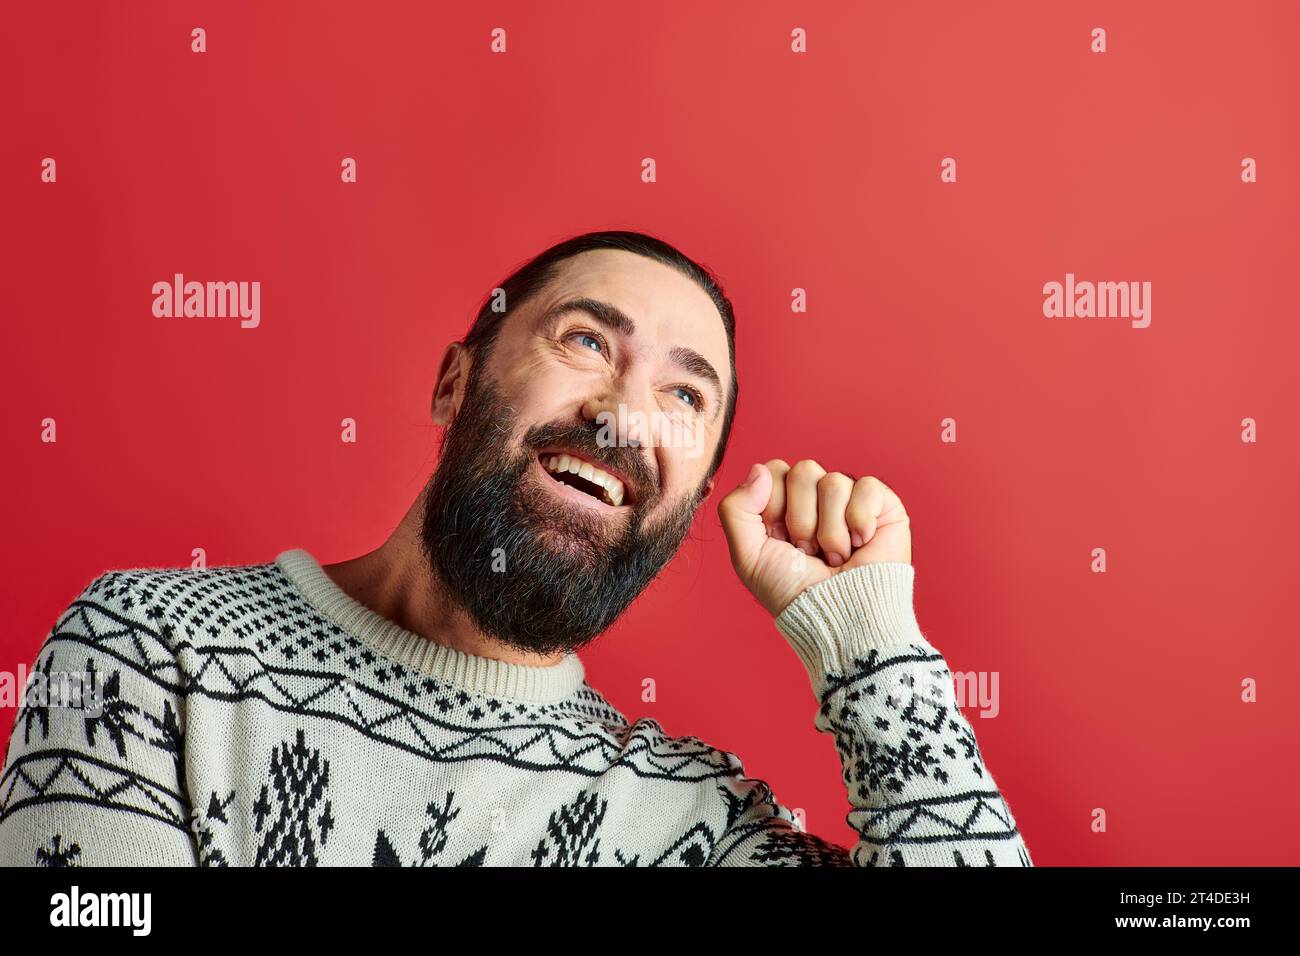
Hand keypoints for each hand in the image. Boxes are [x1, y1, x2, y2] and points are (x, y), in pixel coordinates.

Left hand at [717, 459, 911, 617]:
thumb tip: (759, 469)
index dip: (774, 506)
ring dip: (831, 531)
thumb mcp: (748, 557)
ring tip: (835, 557)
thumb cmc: (794, 592)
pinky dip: (860, 523)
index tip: (781, 541)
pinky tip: (861, 545)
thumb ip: (735, 509)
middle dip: (802, 520)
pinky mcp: (882, 505)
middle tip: (809, 552)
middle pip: (803, 471)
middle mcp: (816, 498)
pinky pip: (867, 487)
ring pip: (833, 482)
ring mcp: (849, 499)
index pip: (774, 470)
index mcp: (784, 505)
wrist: (838, 617)